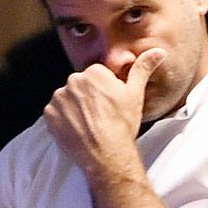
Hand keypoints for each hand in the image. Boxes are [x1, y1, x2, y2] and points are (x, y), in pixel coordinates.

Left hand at [44, 48, 165, 173]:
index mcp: (94, 73)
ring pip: (67, 99)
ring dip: (74, 109)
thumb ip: (143, 68)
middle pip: (80, 86)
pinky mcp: (49, 115)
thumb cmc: (122, 126)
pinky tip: (77, 130)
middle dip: (88, 99)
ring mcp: (59, 98)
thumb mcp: (136, 95)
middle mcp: (74, 81)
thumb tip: (158, 52)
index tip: (109, 105)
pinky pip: (54, 113)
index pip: (96, 76)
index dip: (104, 91)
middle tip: (100, 117)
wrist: (107, 155)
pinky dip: (63, 121)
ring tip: (89, 125)